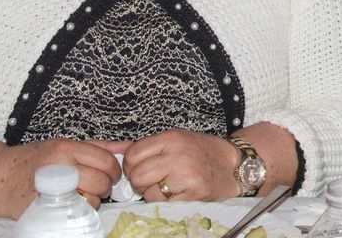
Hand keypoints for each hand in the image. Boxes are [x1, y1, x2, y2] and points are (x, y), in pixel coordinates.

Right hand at [0, 134, 120, 219]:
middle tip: (97, 187)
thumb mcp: (63, 146)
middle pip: (101, 181)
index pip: (105, 161)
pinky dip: (76, 212)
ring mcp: (50, 189)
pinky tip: (69, 206)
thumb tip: (129, 147)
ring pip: (90, 200)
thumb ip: (98, 147)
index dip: (114, 170)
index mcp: (65, 148)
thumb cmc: (32, 161)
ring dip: (91, 201)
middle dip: (105, 187)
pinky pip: (73, 214)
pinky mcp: (42, 209)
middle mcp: (58, 167)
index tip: (111, 175)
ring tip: (79, 195)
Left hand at [123, 129, 240, 202]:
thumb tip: (107, 148)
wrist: (234, 165)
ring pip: (149, 192)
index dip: (132, 166)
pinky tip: (178, 194)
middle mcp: (179, 154)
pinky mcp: (194, 194)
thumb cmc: (202, 152)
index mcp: (172, 137)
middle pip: (138, 175)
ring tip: (169, 186)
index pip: (132, 155)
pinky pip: (164, 204)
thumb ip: (142, 146)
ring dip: (154, 194)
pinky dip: (167, 202)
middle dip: (141, 182)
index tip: (144, 168)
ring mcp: (187, 175)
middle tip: (155, 180)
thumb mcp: (175, 140)